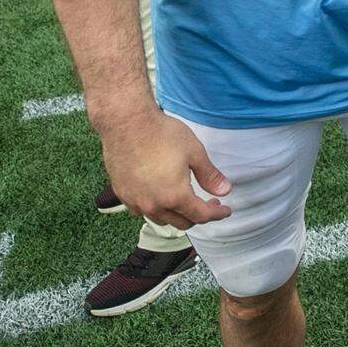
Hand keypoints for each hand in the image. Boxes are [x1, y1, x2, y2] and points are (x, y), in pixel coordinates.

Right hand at [100, 107, 232, 229]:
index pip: (200, 215)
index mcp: (175, 196)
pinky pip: (142, 211)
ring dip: (177, 214)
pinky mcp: (122, 195)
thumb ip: (210, 176)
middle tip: (209, 201)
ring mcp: (135, 202)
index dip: (216, 214)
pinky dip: (155, 209)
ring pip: (161, 219)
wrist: (128, 124)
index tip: (225, 210)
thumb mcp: (195, 152)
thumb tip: (225, 190)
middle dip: (198, 215)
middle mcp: (154, 205)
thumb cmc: (162, 135)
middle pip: (181, 222)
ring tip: (186, 199)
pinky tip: (160, 196)